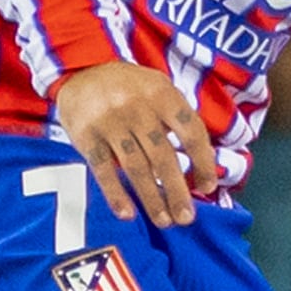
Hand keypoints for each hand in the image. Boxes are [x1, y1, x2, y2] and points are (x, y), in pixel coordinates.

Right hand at [55, 61, 217, 225]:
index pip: (191, 132)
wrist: (81, 70)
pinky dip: (115, 194)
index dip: (203, 162)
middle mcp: (137, 107)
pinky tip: (127, 214)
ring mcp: (110, 122)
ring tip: (164, 221)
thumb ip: (178, 119)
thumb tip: (201, 162)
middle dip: (177, 191)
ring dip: (151, 198)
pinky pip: (102, 169)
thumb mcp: (159, 89)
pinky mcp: (86, 135)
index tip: (209, 187)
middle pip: (163, 156)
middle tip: (187, 218)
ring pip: (136, 167)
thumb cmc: (130, 87)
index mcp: (163, 94)